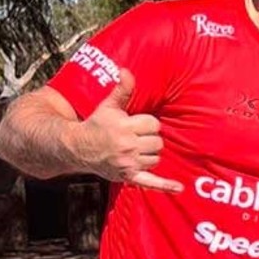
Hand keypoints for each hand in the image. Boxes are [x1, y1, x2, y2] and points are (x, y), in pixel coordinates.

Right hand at [80, 68, 181, 189]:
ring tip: (134, 150)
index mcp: (124, 127)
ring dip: (149, 155)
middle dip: (149, 139)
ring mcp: (128, 163)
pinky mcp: (129, 176)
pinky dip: (165, 186)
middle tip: (134, 137)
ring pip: (156, 158)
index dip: (147, 124)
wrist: (79, 148)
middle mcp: (127, 146)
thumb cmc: (97, 124)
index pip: (154, 125)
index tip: (135, 124)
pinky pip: (151, 182)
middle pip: (158, 142)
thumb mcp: (109, 106)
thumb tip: (127, 71)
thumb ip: (122, 89)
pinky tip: (179, 188)